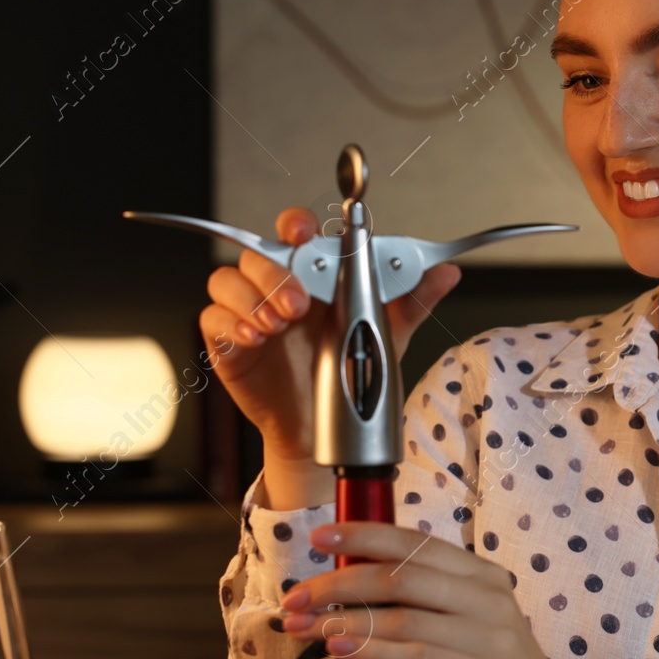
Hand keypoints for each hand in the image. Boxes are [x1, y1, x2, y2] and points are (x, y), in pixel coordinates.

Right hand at [200, 207, 462, 465]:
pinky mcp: (227, 342)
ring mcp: (249, 312)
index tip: (306, 233)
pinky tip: (254, 338)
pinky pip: (211, 317)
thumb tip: (447, 273)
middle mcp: (278, 287)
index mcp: (316, 276)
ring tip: (276, 326)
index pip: (298, 232)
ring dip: (252, 297)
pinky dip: (231, 322)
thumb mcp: (387, 338)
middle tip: (299, 305)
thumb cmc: (351, 376)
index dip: (297, 224)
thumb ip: (411, 303)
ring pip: (228, 278)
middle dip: (277, 273)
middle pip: (260, 252)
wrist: (324, 433)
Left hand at [277, 520, 586, 658]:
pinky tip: (342, 652)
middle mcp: (489, 597)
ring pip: (405, 617)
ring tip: (306, 629)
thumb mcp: (466, 624)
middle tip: (295, 599)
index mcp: (482, 575)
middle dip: (339, 585)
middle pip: (401, 576)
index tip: (319, 538)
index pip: (415, 542)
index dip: (363, 535)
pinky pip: (419, 658)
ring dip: (345, 622)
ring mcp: (492, 637)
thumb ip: (424, 603)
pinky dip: (375, 652)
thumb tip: (347, 591)